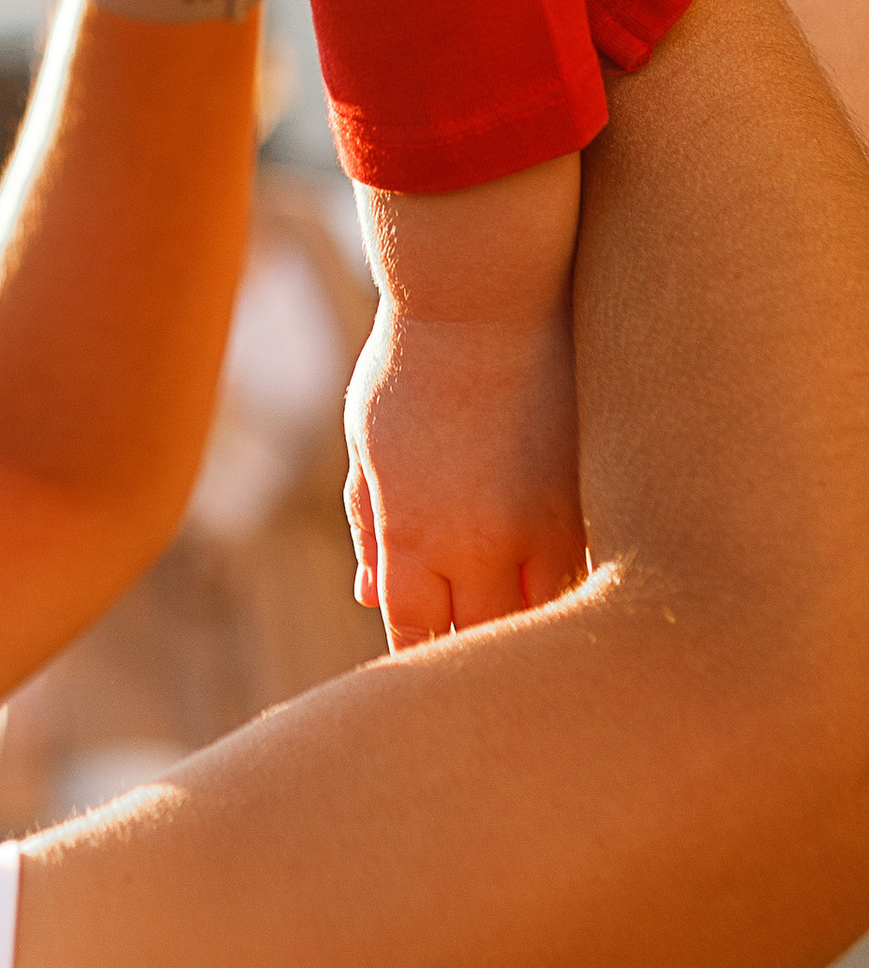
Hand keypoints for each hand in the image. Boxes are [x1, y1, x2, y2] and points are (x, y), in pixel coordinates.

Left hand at [343, 298, 587, 648]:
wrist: (486, 294)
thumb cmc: (412, 364)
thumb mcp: (369, 443)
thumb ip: (371, 524)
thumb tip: (371, 596)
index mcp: (414, 533)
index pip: (417, 632)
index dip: (421, 657)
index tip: (423, 672)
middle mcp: (482, 545)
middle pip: (484, 641)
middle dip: (477, 659)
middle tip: (476, 669)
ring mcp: (548, 526)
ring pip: (549, 618)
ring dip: (537, 632)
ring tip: (533, 642)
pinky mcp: (597, 500)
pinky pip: (595, 573)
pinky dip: (582, 588)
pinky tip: (582, 593)